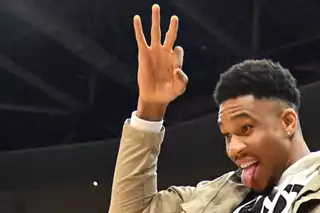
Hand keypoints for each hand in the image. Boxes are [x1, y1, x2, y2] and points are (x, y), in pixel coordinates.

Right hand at [133, 5, 186, 119]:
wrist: (154, 97)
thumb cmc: (168, 93)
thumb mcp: (178, 89)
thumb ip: (182, 81)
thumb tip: (177, 69)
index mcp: (175, 60)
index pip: (178, 51)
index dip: (177, 58)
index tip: (175, 71)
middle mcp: (165, 53)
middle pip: (169, 35)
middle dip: (172, 26)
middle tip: (174, 17)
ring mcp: (154, 52)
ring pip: (155, 32)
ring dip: (156, 20)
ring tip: (156, 7)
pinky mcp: (144, 53)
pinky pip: (141, 38)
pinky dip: (139, 28)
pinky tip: (137, 18)